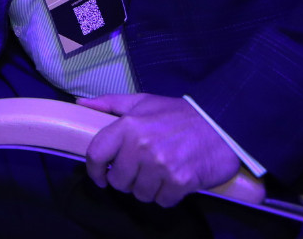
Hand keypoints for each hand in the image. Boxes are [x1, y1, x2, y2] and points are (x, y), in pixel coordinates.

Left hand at [80, 93, 241, 207]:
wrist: (222, 124)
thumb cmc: (179, 113)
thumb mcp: (143, 102)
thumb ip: (110, 103)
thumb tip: (80, 104)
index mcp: (128, 126)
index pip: (96, 154)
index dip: (94, 170)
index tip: (100, 176)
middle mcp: (141, 146)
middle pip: (118, 180)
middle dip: (126, 180)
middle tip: (139, 171)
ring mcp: (161, 165)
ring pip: (140, 193)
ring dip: (147, 188)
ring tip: (158, 175)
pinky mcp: (181, 181)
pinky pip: (162, 201)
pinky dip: (166, 195)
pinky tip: (173, 182)